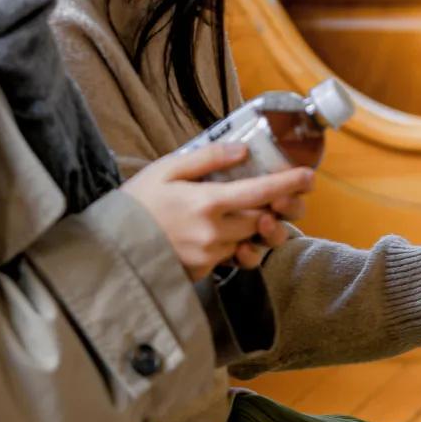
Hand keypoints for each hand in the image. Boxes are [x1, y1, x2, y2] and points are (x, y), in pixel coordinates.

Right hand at [124, 143, 310, 281]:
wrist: (110, 247)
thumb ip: (208, 158)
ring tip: (255, 213)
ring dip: (258, 226)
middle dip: (279, 207)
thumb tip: (243, 150)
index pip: (260, 191)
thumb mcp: (167, 168)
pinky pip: (233, 257)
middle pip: (264, 219)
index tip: (310, 175)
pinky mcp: (204, 271)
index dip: (289, 183)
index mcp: (207, 202)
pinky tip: (226, 232)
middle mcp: (214, 232)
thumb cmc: (137, 202)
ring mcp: (210, 255)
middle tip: (285, 195)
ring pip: (251, 240)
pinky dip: (236, 244)